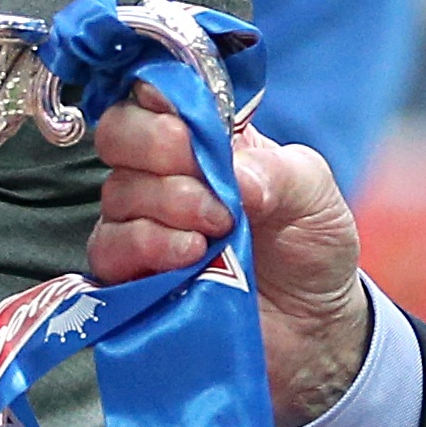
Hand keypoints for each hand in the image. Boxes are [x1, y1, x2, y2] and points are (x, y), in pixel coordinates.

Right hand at [86, 91, 371, 426]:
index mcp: (205, 138)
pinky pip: (109, 248)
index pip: (156, 93)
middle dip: (156, 147)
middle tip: (207, 181)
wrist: (312, 333)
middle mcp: (164, 174)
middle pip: (119, 132)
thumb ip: (278, 172)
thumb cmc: (310, 250)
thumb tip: (231, 174)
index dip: (160, 96)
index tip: (186, 121)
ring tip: (216, 230)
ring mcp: (143, 224)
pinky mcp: (131, 276)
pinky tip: (190, 256)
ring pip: (116, 192)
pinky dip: (146, 246)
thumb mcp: (316, 197)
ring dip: (166, 204)